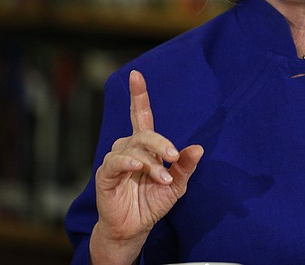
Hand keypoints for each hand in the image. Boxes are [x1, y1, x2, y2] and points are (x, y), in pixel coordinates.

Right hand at [90, 70, 203, 264]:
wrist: (135, 228)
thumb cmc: (153, 202)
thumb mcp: (177, 184)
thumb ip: (186, 166)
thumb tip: (199, 148)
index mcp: (145, 146)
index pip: (141, 115)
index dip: (139, 95)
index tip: (137, 75)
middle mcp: (129, 148)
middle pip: (144, 134)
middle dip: (161, 143)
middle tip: (174, 157)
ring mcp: (116, 160)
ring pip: (134, 150)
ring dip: (152, 163)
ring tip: (164, 179)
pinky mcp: (106, 175)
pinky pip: (116, 162)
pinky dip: (128, 162)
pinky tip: (138, 167)